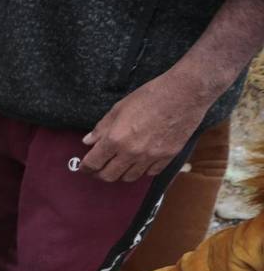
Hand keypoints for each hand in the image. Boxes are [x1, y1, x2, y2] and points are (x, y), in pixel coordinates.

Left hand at [80, 69, 206, 182]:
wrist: (185, 93)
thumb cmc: (150, 96)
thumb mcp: (119, 108)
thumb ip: (101, 128)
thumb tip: (87, 141)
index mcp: (116, 139)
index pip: (93, 163)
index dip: (85, 168)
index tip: (84, 167)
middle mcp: (131, 152)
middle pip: (109, 176)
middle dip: (100, 174)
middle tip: (99, 169)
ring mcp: (150, 157)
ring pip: (129, 177)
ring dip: (121, 173)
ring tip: (119, 165)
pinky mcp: (167, 157)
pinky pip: (150, 173)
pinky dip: (142, 170)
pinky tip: (140, 162)